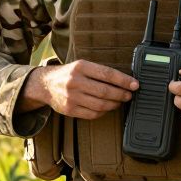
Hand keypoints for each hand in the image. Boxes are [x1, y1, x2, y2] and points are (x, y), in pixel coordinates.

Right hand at [19, 60, 136, 118]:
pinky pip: (93, 114)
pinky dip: (104, 112)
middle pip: (105, 91)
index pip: (107, 74)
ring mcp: (71, 97)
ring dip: (114, 104)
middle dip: (121, 94)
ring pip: (100, 104)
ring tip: (120, 101)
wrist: (45, 84)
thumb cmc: (69, 74)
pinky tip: (107, 107)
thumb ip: (99, 72)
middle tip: (129, 95)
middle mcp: (75, 81)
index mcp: (80, 67)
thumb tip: (124, 81)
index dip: (124, 80)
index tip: (135, 84)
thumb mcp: (81, 66)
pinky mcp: (70, 110)